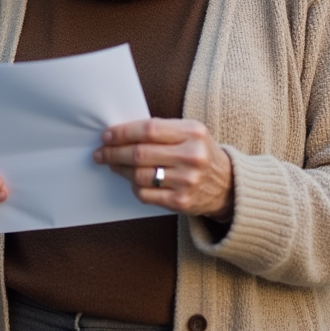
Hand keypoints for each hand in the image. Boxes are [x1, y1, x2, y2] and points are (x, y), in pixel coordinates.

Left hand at [93, 118, 233, 220]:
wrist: (228, 185)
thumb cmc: (201, 153)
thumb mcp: (191, 133)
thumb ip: (162, 130)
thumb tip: (121, 133)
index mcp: (193, 132)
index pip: (149, 129)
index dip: (123, 132)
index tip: (107, 135)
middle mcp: (192, 156)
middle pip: (140, 153)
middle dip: (114, 152)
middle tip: (101, 152)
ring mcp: (187, 180)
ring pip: (139, 175)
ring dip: (120, 170)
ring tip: (113, 165)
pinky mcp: (181, 201)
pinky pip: (146, 194)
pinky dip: (134, 187)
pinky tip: (133, 181)